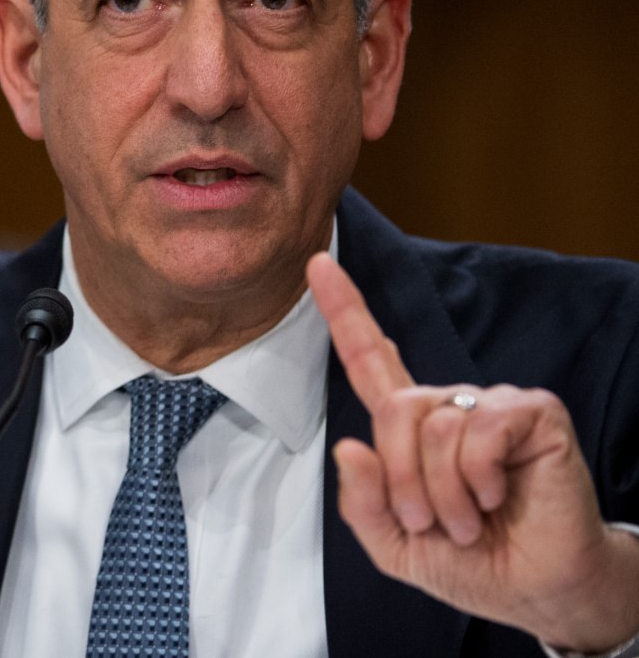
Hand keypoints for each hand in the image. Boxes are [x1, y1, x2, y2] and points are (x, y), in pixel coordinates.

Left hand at [306, 252, 638, 653]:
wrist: (535, 590)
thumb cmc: (469, 562)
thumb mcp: (394, 543)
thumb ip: (362, 502)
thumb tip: (348, 446)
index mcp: (410, 428)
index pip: (370, 359)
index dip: (343, 311)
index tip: (318, 263)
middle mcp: (448, 405)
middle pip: (394, 409)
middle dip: (401, 478)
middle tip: (430, 522)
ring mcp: (491, 404)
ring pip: (434, 425)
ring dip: (443, 490)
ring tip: (467, 521)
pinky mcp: (532, 413)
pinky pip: (480, 429)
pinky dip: (478, 476)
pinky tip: (496, 496)